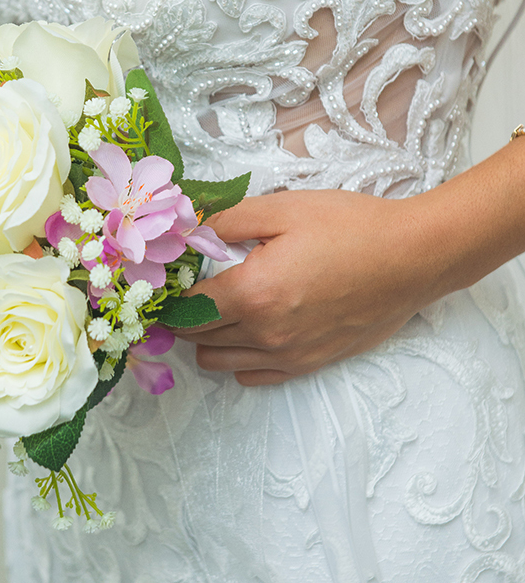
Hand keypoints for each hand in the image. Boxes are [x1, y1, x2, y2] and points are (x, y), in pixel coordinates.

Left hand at [173, 189, 445, 385]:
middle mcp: (265, 333)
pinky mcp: (309, 364)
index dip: (171, 292)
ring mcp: (288, 354)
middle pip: (197, 337)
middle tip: (192, 285)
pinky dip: (239, 355)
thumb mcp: (283, 208)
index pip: (186, 308)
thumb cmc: (351, 226)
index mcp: (252, 292)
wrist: (412, 258)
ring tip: (221, 305)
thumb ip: (228, 221)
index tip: (170, 276)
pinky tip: (250, 326)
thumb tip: (191, 231)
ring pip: (218, 360)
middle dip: (184, 313)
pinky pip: (253, 375)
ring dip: (208, 337)